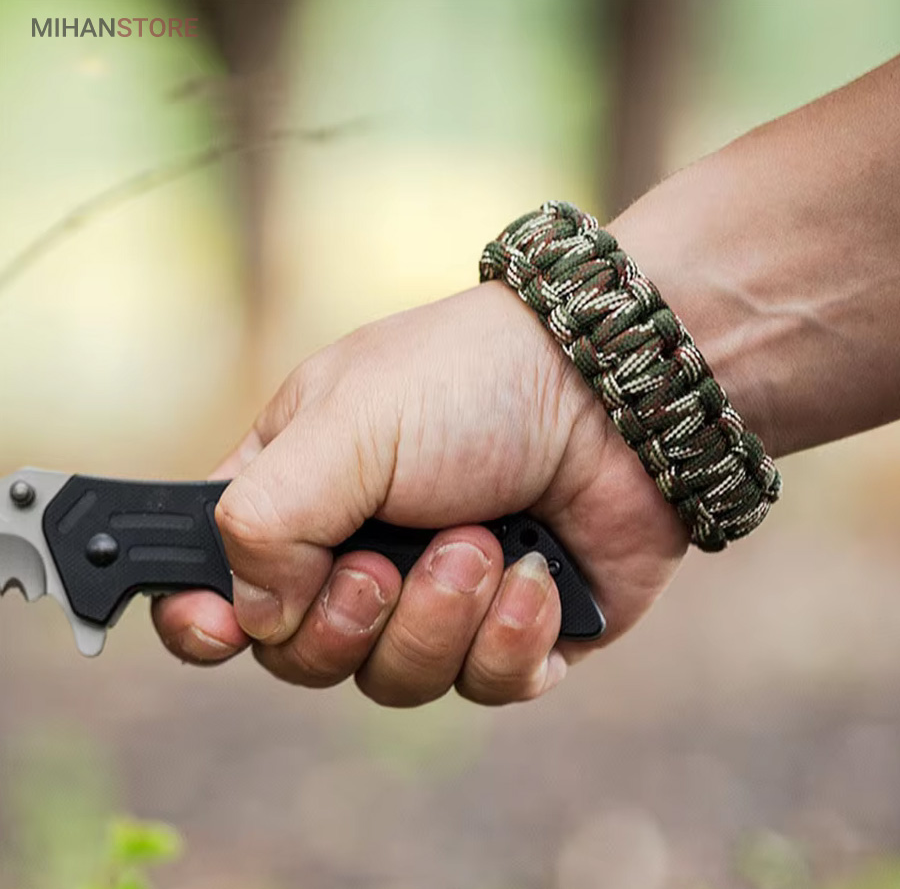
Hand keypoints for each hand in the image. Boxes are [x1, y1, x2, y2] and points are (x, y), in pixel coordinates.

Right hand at [152, 281, 686, 705]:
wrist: (614, 394)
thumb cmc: (471, 385)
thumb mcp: (347, 424)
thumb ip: (269, 516)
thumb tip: (252, 614)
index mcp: (302, 496)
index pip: (221, 584)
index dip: (205, 623)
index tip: (217, 632)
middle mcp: (361, 555)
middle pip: (304, 657)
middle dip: (349, 619)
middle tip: (388, 560)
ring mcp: (438, 599)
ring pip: (396, 681)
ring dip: (440, 617)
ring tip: (482, 543)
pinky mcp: (514, 633)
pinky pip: (485, 685)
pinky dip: (510, 634)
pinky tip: (536, 576)